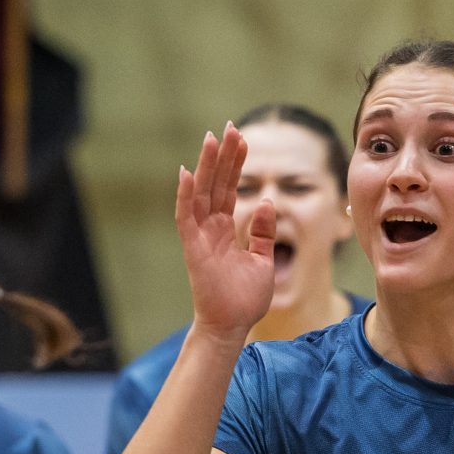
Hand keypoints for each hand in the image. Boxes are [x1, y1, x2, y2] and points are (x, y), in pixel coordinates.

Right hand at [177, 123, 274, 342]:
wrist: (231, 325)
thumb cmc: (244, 298)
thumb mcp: (263, 259)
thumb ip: (265, 231)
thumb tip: (269, 202)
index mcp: (226, 229)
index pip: (230, 188)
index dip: (235, 163)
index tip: (241, 137)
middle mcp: (211, 227)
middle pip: (216, 183)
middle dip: (223, 155)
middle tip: (230, 127)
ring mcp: (200, 236)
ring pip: (201, 193)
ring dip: (206, 166)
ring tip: (212, 138)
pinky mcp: (192, 248)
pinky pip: (186, 217)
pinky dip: (185, 195)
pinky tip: (186, 173)